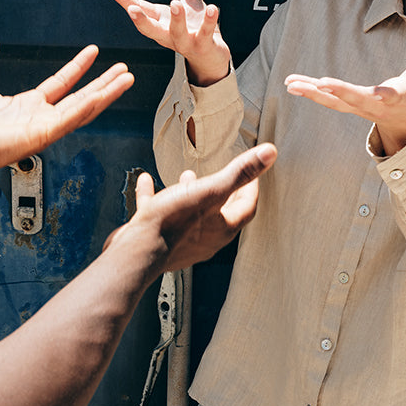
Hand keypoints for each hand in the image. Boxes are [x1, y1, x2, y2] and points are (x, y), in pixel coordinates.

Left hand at [0, 34, 133, 182]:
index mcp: (26, 105)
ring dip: (105, 94)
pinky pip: (69, 119)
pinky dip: (87, 106)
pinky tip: (102, 95)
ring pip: (83, 108)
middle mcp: (39, 117)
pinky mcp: (41, 136)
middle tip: (124, 70)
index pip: (61, 83)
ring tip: (125, 79)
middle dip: (104, 83)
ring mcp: (43, 127)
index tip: (93, 52)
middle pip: (81, 97)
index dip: (78, 67)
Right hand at [107, 0, 231, 85]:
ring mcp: (185, 42)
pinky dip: (209, 21)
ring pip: (177, 33)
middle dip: (141, 21)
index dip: (125, 1)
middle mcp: (168, 34)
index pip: (141, 10)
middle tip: (131, 10)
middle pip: (150, 29)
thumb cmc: (195, 28)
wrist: (210, 57)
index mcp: (161, 22)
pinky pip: (205, 34)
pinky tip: (213, 8)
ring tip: (175, 3)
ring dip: (176, 20)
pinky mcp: (204, 46)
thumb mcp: (190, 0)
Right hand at [107, 143, 276, 272]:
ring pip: (190, 214)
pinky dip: (156, 196)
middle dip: (224, 192)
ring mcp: (181, 240)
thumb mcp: (211, 190)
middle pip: (222, 212)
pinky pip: (159, 213)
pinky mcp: (157, 238)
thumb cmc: (173, 223)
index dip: (252, 188)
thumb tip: (270, 153)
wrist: (136, 252)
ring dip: (191, 193)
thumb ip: (240, 172)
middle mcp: (206, 237)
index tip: (251, 174)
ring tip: (188, 176)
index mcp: (223, 228)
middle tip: (226, 177)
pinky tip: (146, 182)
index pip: (247, 207)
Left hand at [284, 15, 405, 154]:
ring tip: (291, 84)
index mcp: (402, 97)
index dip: (385, 95)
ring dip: (313, 94)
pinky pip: (327, 99)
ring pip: (335, 103)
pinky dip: (310, 91)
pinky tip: (292, 84)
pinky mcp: (349, 106)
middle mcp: (378, 106)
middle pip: (357, 100)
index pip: (393, 96)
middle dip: (340, 93)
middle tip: (322, 84)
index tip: (379, 94)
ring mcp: (361, 108)